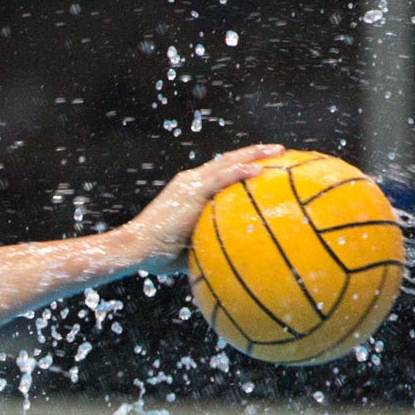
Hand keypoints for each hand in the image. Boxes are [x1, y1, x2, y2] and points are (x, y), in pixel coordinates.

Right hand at [120, 144, 284, 273]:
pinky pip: (220, 178)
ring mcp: (190, 184)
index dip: (243, 166)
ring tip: (279, 151)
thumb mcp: (192, 249)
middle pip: (228, 160)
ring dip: (254, 154)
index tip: (266, 165)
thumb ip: (212, 248)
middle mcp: (190, 182)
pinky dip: (240, 172)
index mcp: (190, 191)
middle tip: (279, 151)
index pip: (221, 173)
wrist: (135, 248)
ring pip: (227, 162)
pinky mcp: (190, 191)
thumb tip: (236, 263)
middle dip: (255, 153)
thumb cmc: (159, 256)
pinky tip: (261, 169)